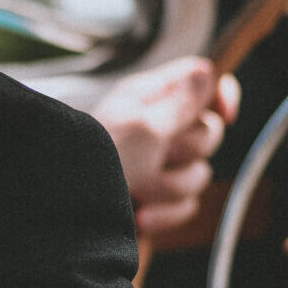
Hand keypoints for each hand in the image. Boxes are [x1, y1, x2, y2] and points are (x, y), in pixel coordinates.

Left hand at [92, 56, 240, 233]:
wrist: (62, 213)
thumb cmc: (96, 159)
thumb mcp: (142, 125)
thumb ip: (181, 102)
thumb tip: (206, 71)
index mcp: (150, 97)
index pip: (201, 82)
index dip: (219, 95)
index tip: (224, 114)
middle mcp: (155, 127)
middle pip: (208, 133)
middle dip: (185, 151)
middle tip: (154, 156)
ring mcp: (155, 166)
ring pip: (198, 174)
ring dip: (169, 187)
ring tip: (137, 187)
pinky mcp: (154, 200)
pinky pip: (186, 206)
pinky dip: (165, 214)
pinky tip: (140, 216)